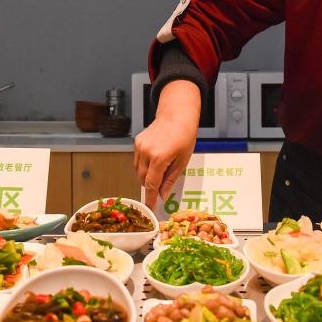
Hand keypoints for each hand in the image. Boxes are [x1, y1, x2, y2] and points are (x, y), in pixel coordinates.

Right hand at [133, 80, 200, 209]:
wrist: (177, 114)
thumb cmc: (185, 135)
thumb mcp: (183, 160)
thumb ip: (170, 179)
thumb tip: (163, 195)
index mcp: (160, 158)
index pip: (151, 184)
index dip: (150, 198)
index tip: (150, 207)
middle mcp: (146, 152)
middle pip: (142, 178)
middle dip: (150, 186)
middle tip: (160, 188)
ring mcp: (140, 146)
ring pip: (138, 170)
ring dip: (146, 176)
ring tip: (160, 171)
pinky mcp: (137, 142)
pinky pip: (137, 160)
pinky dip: (144, 165)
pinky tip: (155, 160)